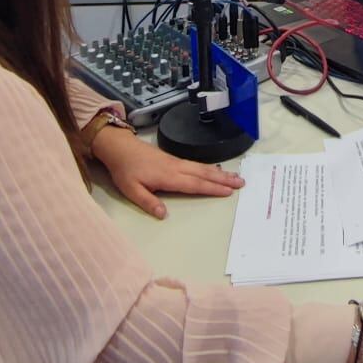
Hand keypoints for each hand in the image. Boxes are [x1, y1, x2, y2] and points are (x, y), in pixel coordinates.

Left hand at [91, 128, 243, 217]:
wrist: (120, 148)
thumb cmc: (125, 170)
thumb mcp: (131, 190)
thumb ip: (148, 202)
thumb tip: (164, 214)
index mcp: (168, 177)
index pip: (194, 184)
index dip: (212, 188)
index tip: (228, 192)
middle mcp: (177, 167)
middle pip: (204, 174)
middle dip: (224, 179)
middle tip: (242, 182)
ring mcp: (177, 161)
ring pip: (203, 167)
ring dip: (221, 172)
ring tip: (236, 177)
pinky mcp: (174, 159)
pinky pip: (197, 164)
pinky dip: (210, 167)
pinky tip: (217, 170)